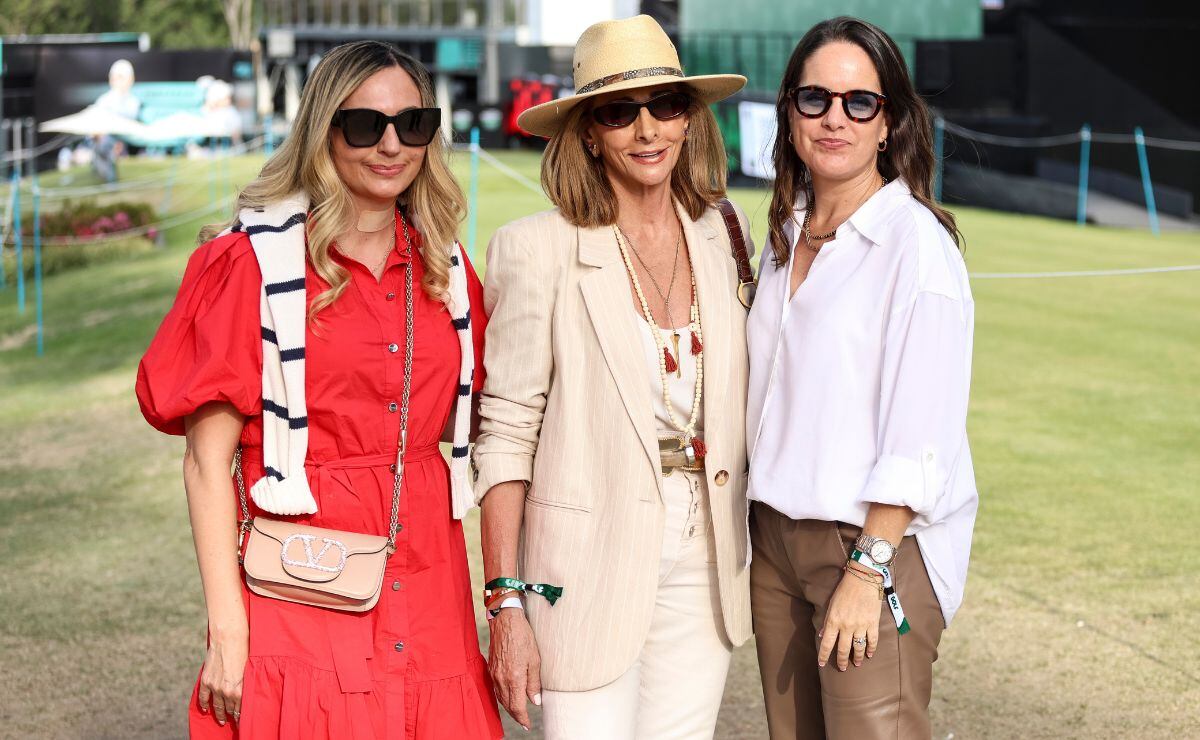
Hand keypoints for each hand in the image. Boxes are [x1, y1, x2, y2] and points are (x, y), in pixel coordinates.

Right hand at [197, 618, 248, 725]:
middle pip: (230, 709)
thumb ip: (248, 683)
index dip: (242, 717)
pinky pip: (204, 697)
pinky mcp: (206, 681)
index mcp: (240, 690)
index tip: (244, 723)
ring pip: (217, 706)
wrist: (229, 638)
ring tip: (223, 720)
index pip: (241, 709)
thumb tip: (250, 692)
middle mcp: (227, 691)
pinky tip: (206, 710)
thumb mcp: (250, 670)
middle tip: (235, 722)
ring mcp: (215, 687)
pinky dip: (204, 705)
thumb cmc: (245, 650)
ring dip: (220, 714)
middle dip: (233, 716)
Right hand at [488, 608, 541, 730]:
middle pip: (507, 705)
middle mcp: (501, 678)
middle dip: (516, 715)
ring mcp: (494, 674)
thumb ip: (534, 682)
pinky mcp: (491, 668)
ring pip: (500, 697)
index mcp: (514, 678)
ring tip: (517, 711)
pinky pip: (496, 688)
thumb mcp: (535, 659)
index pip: (517, 706)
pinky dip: (502, 696)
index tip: (528, 725)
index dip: (522, 718)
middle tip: (524, 721)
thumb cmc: (522, 636)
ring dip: (509, 707)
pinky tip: (508, 696)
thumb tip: (536, 701)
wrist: (505, 620)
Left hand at [818, 567, 881, 670]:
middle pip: (843, 650)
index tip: (822, 664)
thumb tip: (822, 635)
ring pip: (858, 648)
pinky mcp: (873, 623)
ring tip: (856, 663)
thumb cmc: (845, 590)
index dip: (823, 656)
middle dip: (841, 661)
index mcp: (834, 621)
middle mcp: (846, 626)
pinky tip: (870, 654)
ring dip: (857, 658)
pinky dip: (871, 649)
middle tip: (842, 668)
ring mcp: (861, 626)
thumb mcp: (831, 604)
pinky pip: (872, 641)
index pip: (827, 644)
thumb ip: (827, 622)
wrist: (863, 578)